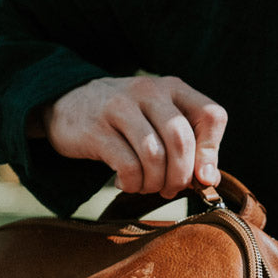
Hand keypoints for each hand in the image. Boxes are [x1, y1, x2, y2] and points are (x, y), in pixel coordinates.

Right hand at [35, 75, 227, 198]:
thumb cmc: (123, 122)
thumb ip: (187, 147)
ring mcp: (120, 107)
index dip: (210, 153)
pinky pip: (127, 166)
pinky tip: (126, 183)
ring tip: (147, 187)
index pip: (211, 116)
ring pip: (154, 155)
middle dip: (180, 176)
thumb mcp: (158, 123)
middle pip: (181, 140)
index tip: (201, 177)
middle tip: (169, 190)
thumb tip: (209, 180)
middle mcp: (149, 92)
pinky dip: (132, 184)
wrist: (67, 105)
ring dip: (154, 183)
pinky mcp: (97, 129)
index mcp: (173, 88)